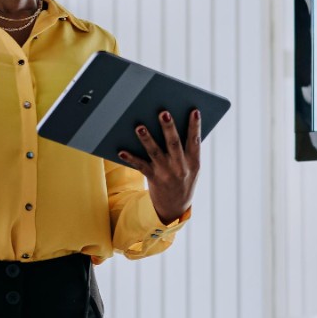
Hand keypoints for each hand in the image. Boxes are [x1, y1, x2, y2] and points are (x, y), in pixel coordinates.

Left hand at [118, 109, 200, 224]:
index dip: (195, 126)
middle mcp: (180, 167)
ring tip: (139, 127)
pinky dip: (130, 158)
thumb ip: (186, 149)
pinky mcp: (153, 178)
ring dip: (147, 139)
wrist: (175, 206)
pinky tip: (121, 150)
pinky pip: (140, 166)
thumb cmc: (183, 178)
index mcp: (194, 162)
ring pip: (155, 153)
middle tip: (164, 113)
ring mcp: (166, 173)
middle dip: (169, 128)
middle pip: (174, 144)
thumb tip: (172, 124)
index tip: (194, 111)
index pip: (195, 140)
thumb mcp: (191, 167)